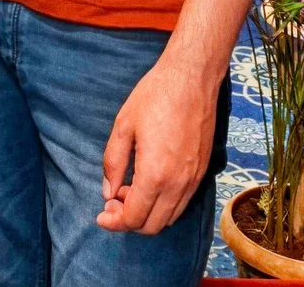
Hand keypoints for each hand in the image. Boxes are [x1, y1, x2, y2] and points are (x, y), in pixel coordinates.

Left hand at [97, 56, 219, 235]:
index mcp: (155, 175)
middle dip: (129, 220)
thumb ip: (113, 163)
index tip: (101, 215)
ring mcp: (193, 180)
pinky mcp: (202, 171)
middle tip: (114, 200)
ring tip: (130, 189)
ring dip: (148, 213)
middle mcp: (177, 184)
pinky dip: (164, 204)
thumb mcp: (124, 125)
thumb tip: (108, 192)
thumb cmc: (156, 95)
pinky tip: (151, 182)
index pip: (134, 218)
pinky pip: (182, 203)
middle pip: (152, 226)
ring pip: (169, 218)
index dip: (114, 222)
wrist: (192, 77)